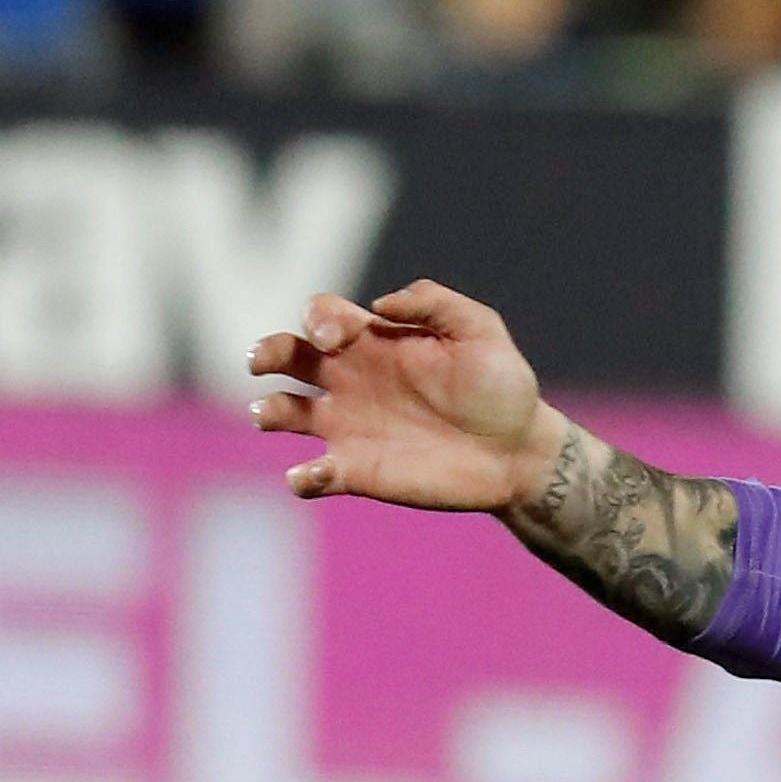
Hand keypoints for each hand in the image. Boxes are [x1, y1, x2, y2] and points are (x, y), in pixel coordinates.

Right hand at [248, 280, 563, 513]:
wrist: (520, 452)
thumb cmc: (502, 388)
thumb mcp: (481, 332)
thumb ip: (436, 304)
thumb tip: (382, 304)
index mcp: (375, 341)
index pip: (321, 315)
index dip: (316, 318)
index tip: (336, 337)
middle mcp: (352, 379)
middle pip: (287, 355)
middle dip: (266, 352)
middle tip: (260, 362)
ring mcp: (350, 425)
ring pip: (282, 411)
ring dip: (266, 411)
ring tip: (269, 415)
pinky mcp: (358, 471)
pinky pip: (312, 475)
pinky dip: (301, 477)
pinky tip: (315, 475)